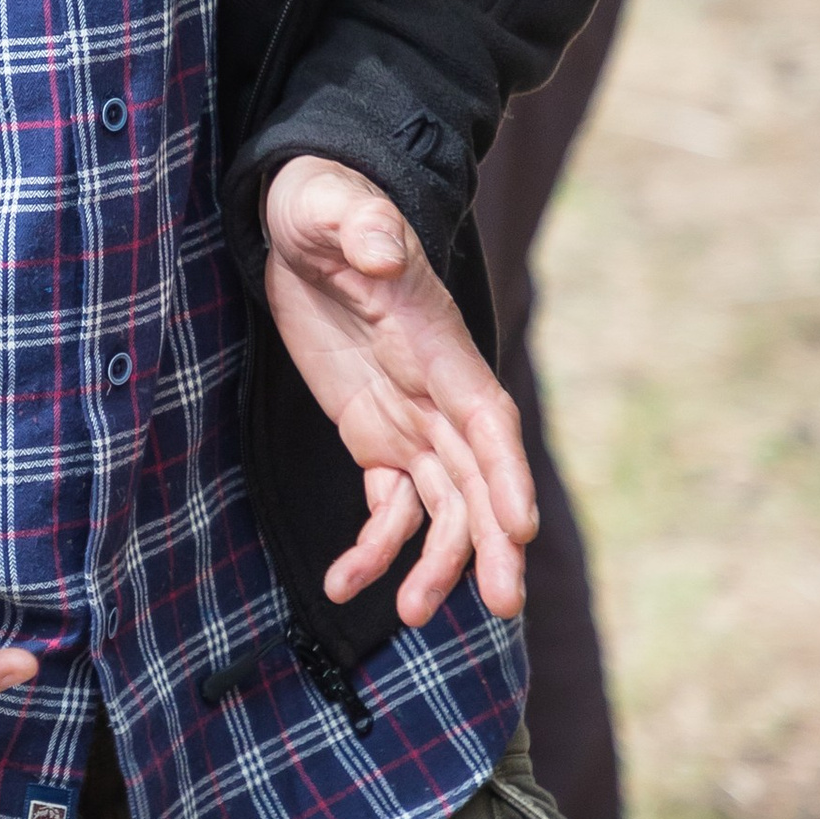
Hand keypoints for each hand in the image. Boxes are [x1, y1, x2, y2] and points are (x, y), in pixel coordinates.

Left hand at [261, 155, 536, 627]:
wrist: (300, 219)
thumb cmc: (324, 204)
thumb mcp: (332, 206)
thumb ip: (360, 226)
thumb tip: (377, 249)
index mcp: (438, 346)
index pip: (486, 420)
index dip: (506, 475)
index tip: (519, 530)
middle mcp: (436, 393)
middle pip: (478, 479)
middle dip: (490, 542)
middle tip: (501, 606)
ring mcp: (408, 420)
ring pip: (440, 506)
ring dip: (434, 562)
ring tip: (410, 614)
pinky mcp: (373, 435)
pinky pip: (386, 505)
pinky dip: (374, 548)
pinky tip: (344, 583)